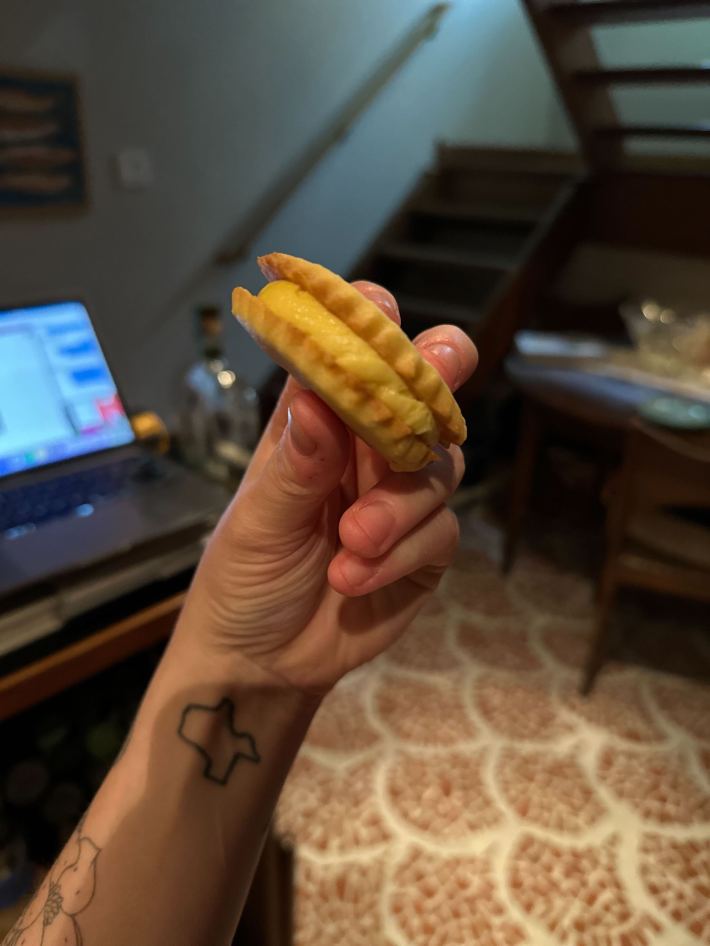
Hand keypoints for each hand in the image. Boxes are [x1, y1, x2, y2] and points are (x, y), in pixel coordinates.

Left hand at [175, 283, 476, 694]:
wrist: (263, 661)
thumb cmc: (244, 579)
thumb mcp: (258, 525)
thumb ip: (296, 467)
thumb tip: (319, 400)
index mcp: (315, 430)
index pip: (345, 364)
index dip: (365, 329)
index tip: (377, 304)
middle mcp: (364, 454)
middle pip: (418, 398)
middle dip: (435, 376)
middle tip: (447, 357)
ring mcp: (401, 500)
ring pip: (439, 468)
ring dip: (399, 505)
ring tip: (354, 542)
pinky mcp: (425, 549)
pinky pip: (440, 532)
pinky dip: (401, 554)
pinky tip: (352, 580)